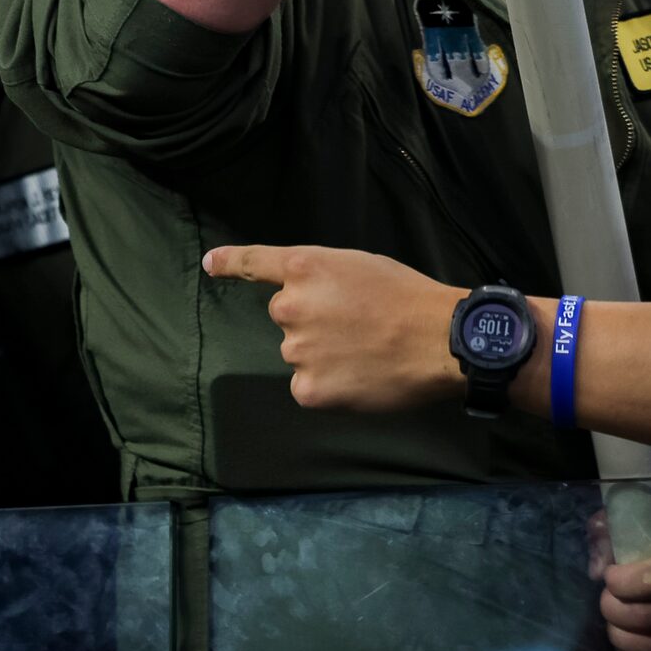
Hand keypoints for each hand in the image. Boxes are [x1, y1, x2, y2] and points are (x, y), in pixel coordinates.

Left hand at [201, 243, 463, 413]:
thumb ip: (321, 277)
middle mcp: (290, 307)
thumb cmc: (409, 298)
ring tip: (364, 351)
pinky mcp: (308, 388)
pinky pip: (306, 386)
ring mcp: (296, 350)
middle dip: (311, 321)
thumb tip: (299, 294)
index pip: (255, 263)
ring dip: (321, 355)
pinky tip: (358, 378)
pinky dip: (328, 386)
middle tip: (355, 325)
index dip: (230, 262)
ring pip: (298, 353)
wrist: (440, 340)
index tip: (210, 264)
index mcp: (303, 268)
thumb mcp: (359, 266)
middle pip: (286, 317)